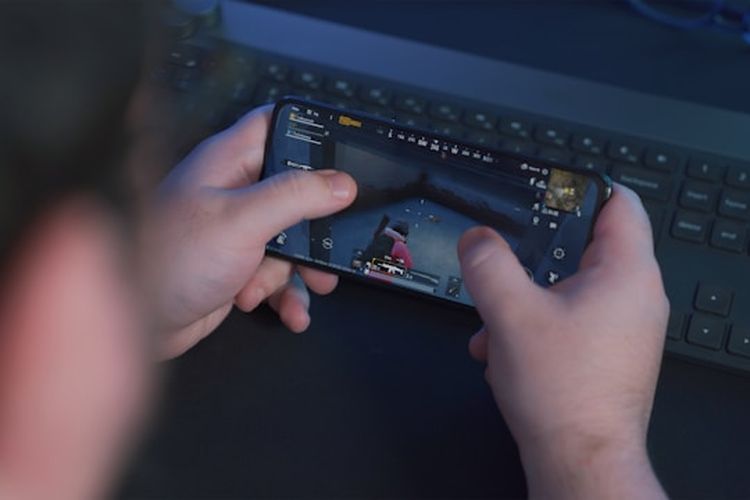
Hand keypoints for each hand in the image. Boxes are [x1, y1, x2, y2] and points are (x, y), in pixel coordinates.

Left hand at [148, 106, 356, 358]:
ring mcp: (238, 232)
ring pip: (293, 240)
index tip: (347, 152)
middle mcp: (235, 192)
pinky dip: (287, 295)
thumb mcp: (241, 220)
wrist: (134, 322)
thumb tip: (341, 182)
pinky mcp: (238, 268)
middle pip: (297, 191)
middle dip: (318, 224)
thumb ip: (295, 196)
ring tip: (306, 288)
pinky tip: (289, 313)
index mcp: (230, 162)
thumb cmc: (168, 258)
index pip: (277, 125)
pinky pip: (279, 276)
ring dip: (303, 269)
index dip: (312, 132)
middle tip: (334, 242)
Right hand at [458, 185, 668, 498]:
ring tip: (495, 318)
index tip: (545, 189)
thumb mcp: (510, 314)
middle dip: (535, 254)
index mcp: (627, 273)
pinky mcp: (607, 352)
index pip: (619, 202)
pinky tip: (502, 348)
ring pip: (569, 286)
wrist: (579, 460)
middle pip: (585, 245)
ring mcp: (624, 327)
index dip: (581, 187)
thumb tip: (476, 238)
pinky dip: (535, 324)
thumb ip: (488, 264)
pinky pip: (569, 319)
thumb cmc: (562, 392)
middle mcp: (635, 297)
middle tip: (505, 254)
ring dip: (526, 296)